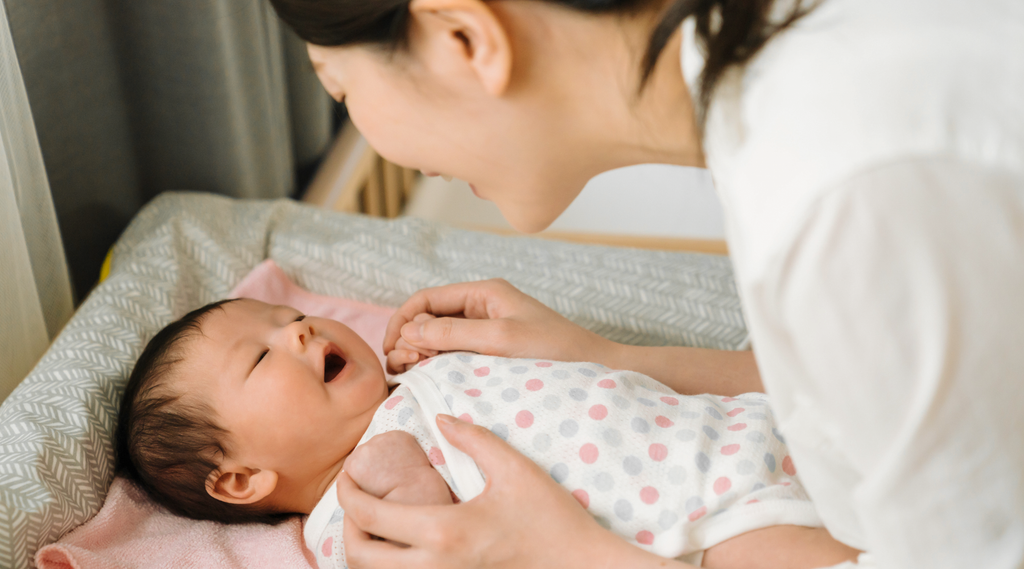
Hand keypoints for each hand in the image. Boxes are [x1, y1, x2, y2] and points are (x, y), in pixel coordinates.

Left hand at [337, 415, 671, 568]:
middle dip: (346, 525)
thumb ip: (473, 438)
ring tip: (374, 521)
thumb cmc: (551, 517)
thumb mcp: (514, 468)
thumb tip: (438, 419)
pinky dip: (389, 565)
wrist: (582, 565)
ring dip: (363, 550)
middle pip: (358, 555)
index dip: (347, 491)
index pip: (369, 514)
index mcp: (443, 531)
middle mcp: (434, 566)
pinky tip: (401, 544)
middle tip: (355, 498)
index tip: (348, 472)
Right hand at [382, 279, 611, 373]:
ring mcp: (487, 329)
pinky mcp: (493, 351)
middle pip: (428, 317)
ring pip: (439, 337)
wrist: (595, 369)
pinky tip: (433, 378)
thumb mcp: (501, 340)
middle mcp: (482, 307)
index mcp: (484, 293)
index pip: (427, 298)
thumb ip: (454, 333)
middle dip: (408, 338)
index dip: (402, 320)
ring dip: (421, 352)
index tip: (391, 349)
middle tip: (403, 367)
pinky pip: (455, 352)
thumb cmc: (555, 351)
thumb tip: (409, 330)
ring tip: (414, 374)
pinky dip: (438, 363)